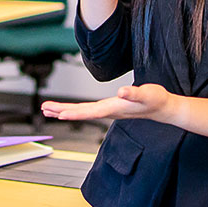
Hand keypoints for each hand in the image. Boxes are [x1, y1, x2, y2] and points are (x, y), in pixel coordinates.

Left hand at [41, 84, 171, 121]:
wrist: (163, 107)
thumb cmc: (156, 100)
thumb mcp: (147, 94)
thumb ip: (134, 94)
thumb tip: (121, 92)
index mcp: (114, 108)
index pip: (89, 112)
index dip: (74, 113)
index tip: (59, 114)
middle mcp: (108, 111)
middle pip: (80, 113)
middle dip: (62, 111)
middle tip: (44, 109)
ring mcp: (108, 111)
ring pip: (82, 112)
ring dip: (65, 111)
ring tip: (48, 109)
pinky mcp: (109, 107)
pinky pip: (87, 109)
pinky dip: (75, 109)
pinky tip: (67, 109)